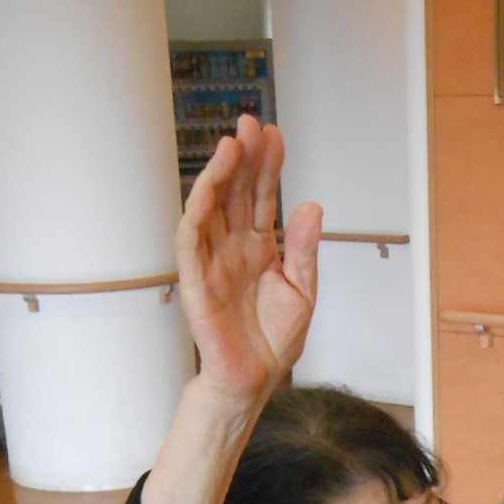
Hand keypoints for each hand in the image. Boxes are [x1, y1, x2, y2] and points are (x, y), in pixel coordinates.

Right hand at [176, 115, 322, 401]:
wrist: (255, 379)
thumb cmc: (274, 339)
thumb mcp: (302, 291)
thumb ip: (305, 251)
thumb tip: (312, 206)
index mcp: (260, 246)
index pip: (262, 197)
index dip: (267, 166)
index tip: (275, 134)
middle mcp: (234, 246)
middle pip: (236, 193)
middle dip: (243, 158)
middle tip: (251, 124)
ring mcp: (213, 260)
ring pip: (211, 208)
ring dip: (218, 175)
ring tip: (230, 145)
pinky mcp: (196, 281)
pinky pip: (191, 242)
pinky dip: (197, 213)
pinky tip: (206, 189)